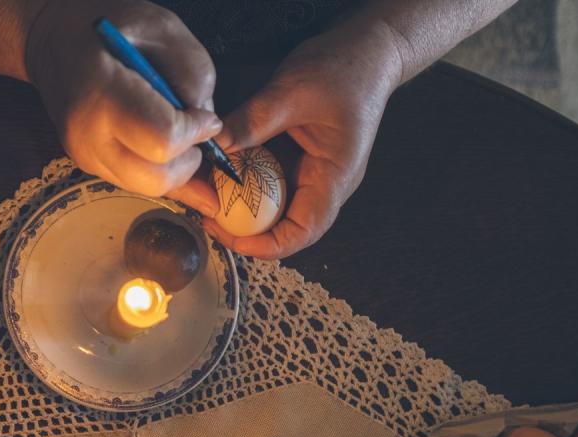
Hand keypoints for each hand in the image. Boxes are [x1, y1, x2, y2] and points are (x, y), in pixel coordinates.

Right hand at [25, 0, 221, 214]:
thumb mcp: (162, 27)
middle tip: (193, 132)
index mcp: (102, 94)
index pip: (163, 140)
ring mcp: (85, 157)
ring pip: (148, 188)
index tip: (204, 115)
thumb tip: (206, 123)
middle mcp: (87, 136)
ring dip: (176, 169)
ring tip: (178, 134)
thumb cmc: (107, 27)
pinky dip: (161, 171)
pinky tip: (172, 152)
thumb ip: (194, 73)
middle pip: (156, 179)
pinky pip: (137, 183)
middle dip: (188, 161)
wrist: (53, 41)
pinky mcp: (90, 166)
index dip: (195, 131)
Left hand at [205, 22, 401, 257]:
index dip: (265, 245)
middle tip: (208, 215)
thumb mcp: (293, 92)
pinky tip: (222, 172)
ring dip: (243, 208)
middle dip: (245, 229)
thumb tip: (214, 147)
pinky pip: (272, 185)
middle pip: (285, 227)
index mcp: (334, 177)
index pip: (303, 232)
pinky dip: (247, 184)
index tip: (228, 235)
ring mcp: (314, 175)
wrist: (369, 51)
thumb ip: (253, 121)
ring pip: (276, 208)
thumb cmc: (344, 69)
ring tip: (209, 196)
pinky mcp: (301, 162)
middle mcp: (326, 184)